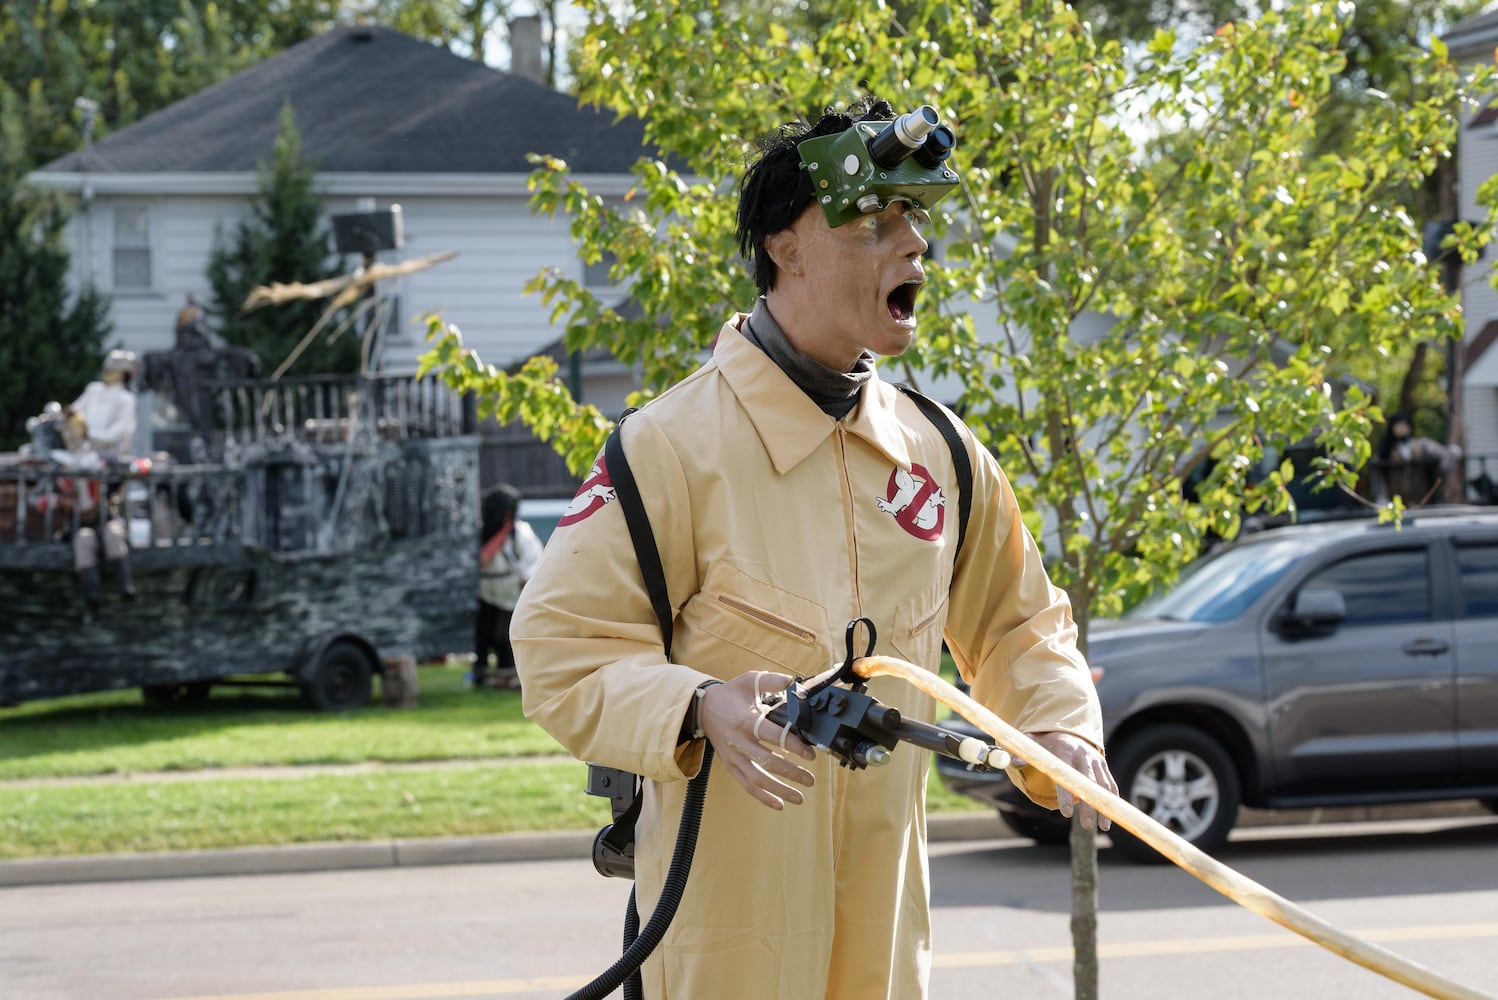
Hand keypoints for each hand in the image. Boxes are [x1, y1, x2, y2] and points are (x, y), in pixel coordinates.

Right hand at [699, 671, 815, 809]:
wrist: (703, 709)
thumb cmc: (730, 695)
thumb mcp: (749, 681)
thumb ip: (771, 681)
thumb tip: (792, 682)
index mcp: (745, 720)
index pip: (772, 736)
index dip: (793, 746)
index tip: (810, 754)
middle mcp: (738, 742)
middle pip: (767, 762)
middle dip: (791, 773)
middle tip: (810, 779)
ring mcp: (733, 756)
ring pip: (757, 779)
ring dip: (779, 790)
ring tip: (800, 797)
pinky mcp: (730, 766)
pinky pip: (746, 785)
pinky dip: (763, 797)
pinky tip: (779, 804)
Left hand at [1024, 731, 1117, 832]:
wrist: (1066, 729)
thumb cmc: (1045, 741)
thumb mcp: (1031, 743)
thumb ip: (1022, 753)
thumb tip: (1013, 762)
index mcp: (1064, 749)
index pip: (1065, 774)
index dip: (1066, 794)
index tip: (1066, 813)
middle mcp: (1082, 754)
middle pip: (1088, 782)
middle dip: (1088, 805)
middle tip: (1086, 826)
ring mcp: (1094, 759)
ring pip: (1103, 785)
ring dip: (1104, 805)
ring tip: (1103, 827)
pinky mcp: (1102, 764)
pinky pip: (1110, 783)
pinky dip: (1112, 800)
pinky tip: (1110, 816)